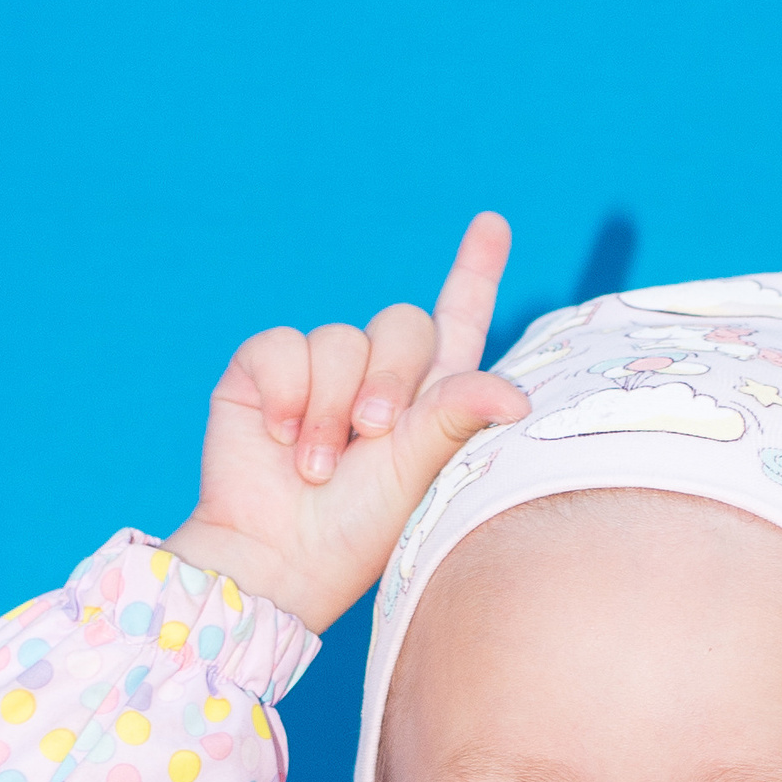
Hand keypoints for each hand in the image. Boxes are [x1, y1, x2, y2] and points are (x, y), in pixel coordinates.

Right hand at [163, 213, 530, 631]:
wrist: (280, 558)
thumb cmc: (359, 531)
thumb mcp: (421, 473)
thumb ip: (457, 416)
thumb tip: (518, 397)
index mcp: (429, 398)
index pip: (457, 319)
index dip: (474, 272)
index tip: (493, 223)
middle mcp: (377, 376)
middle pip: (403, 322)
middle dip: (390, 379)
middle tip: (371, 436)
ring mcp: (318, 372)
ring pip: (340, 338)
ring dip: (330, 407)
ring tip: (316, 467)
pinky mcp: (262, 371)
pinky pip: (283, 345)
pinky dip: (284, 393)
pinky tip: (277, 438)